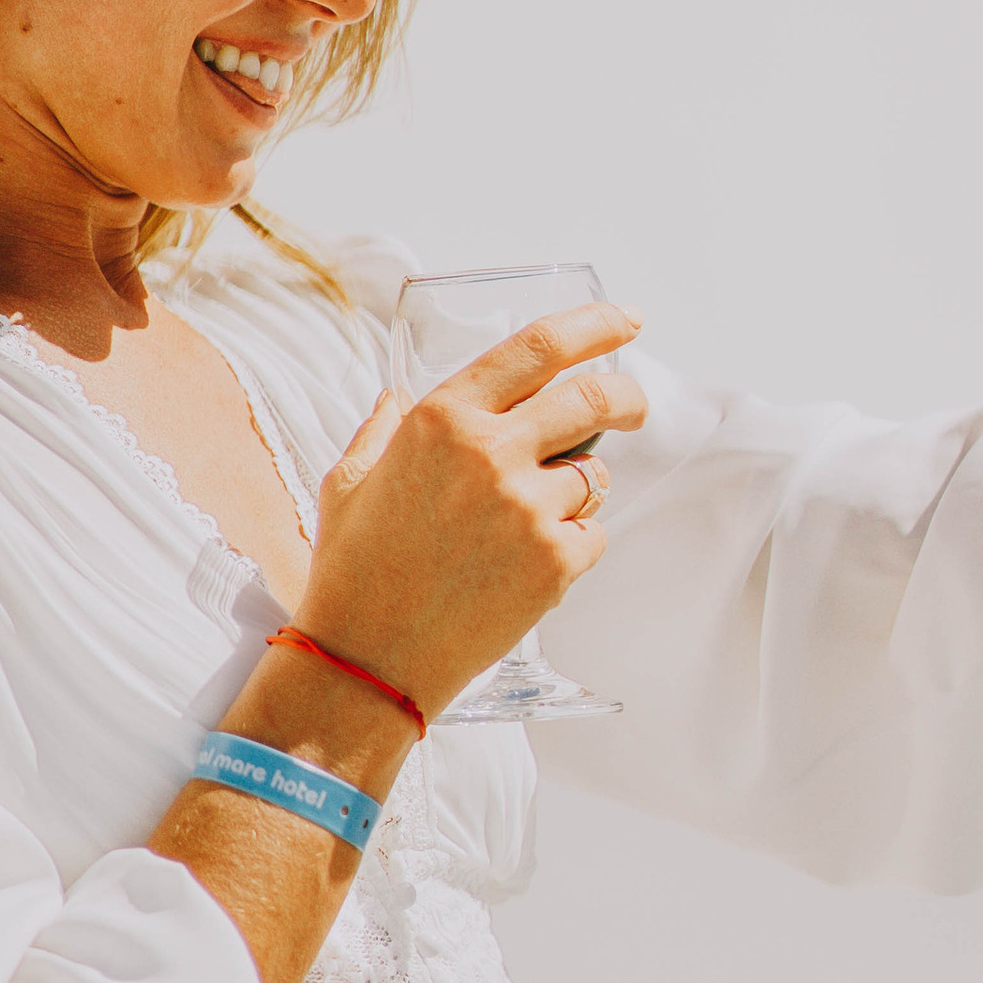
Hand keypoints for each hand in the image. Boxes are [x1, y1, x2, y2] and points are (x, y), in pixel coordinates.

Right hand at [294, 303, 645, 721]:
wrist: (367, 659)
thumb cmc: (353, 571)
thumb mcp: (349, 481)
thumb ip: (383, 430)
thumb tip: (397, 398)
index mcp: (441, 419)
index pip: (537, 346)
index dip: (594, 326)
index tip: (625, 322)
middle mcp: (490, 452)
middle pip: (591, 398)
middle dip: (625, 396)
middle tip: (632, 404)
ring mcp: (528, 509)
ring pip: (594, 476)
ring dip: (582, 487)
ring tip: (532, 521)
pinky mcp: (554, 563)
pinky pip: (592, 536)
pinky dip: (572, 545)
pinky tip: (524, 567)